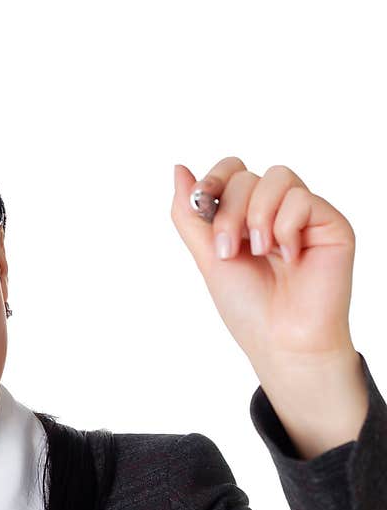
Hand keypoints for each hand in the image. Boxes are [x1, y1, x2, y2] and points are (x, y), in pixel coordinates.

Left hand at [170, 157, 356, 368]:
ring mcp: (304, 216)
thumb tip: (178, 168)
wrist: (281, 340)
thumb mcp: (206, 255)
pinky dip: (286, 226)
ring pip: (277, 176)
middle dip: (228, 211)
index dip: (213, 178)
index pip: (232, 170)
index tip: (199, 200)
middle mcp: (275, 210)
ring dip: (257, 215)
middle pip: (246, 175)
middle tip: (228, 250)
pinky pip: (303, 198)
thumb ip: (188, 214)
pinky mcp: (331, 224)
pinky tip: (289, 256)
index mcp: (245, 215)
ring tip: (260, 251)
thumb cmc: (247, 305)